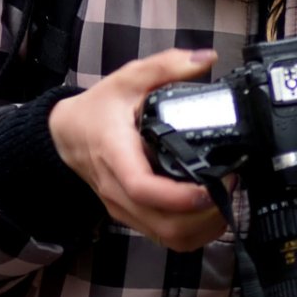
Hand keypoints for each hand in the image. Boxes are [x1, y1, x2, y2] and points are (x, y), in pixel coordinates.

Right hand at [49, 47, 225, 251]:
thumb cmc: (97, 110)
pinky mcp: (132, 217)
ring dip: (203, 227)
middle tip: (229, 184)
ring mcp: (124, 208)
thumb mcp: (127, 78)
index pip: (144, 188)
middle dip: (206, 215)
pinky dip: (193, 232)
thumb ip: (166, 66)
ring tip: (224, 197)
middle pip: (164, 225)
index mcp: (116, 155)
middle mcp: (118, 190)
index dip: (182, 196)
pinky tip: (209, 210)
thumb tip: (205, 59)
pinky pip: (165, 238)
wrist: (66, 135)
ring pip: (167, 238)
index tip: (213, 183)